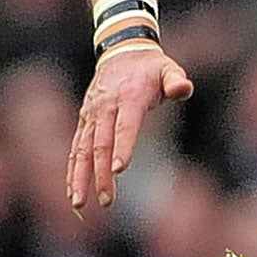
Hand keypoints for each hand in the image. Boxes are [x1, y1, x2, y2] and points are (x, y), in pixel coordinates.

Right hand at [67, 46, 193, 210]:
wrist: (121, 52)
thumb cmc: (151, 67)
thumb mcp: (169, 68)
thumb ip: (176, 80)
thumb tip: (183, 88)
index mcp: (129, 97)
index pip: (125, 126)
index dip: (123, 147)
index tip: (120, 170)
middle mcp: (105, 108)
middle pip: (102, 145)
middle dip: (102, 174)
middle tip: (107, 201)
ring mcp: (91, 115)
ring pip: (83, 150)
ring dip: (80, 178)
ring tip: (80, 204)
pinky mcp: (84, 121)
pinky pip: (76, 148)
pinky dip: (73, 170)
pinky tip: (73, 192)